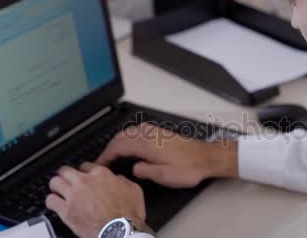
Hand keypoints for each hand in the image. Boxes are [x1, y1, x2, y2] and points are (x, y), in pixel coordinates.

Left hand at [46, 162, 145, 237]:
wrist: (119, 231)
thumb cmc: (128, 214)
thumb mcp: (134, 190)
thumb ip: (123, 180)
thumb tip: (117, 179)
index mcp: (101, 174)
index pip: (86, 165)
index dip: (84, 171)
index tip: (84, 175)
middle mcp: (84, 182)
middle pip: (65, 170)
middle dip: (65, 175)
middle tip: (66, 180)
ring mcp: (73, 195)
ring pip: (54, 182)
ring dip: (56, 186)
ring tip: (58, 191)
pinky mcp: (66, 211)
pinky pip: (50, 201)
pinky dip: (51, 202)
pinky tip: (55, 204)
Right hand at [96, 123, 237, 187]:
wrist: (206, 157)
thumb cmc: (188, 167)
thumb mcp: (164, 176)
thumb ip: (144, 171)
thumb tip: (133, 168)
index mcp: (147, 144)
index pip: (118, 146)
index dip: (106, 155)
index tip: (99, 164)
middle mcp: (149, 134)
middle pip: (121, 136)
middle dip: (109, 147)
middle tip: (102, 160)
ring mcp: (155, 131)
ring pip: (128, 132)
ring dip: (117, 141)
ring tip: (112, 153)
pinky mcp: (160, 132)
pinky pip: (136, 131)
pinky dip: (127, 137)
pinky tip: (128, 144)